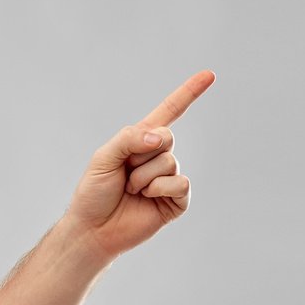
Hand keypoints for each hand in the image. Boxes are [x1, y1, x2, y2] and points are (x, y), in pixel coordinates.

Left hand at [63, 70, 214, 262]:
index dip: (189, 93)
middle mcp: (158, 156)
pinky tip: (146, 198)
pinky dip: (160, 189)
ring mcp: (168, 178)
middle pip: (167, 138)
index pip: (169, 112)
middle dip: (141, 155)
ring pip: (170, 162)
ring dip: (144, 177)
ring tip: (131, 190)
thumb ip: (129, 138)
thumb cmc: (94, 192)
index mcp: (140, 141)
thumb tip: (162, 136)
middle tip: (124, 173)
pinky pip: (180, 184)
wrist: (94, 229)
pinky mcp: (176, 200)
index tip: (210, 75)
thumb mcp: (104, 157)